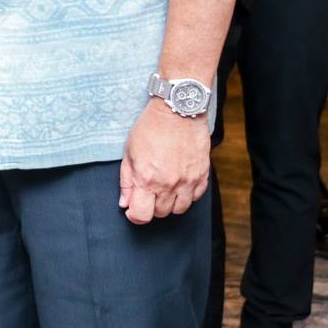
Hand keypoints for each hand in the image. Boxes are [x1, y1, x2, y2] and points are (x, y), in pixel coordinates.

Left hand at [119, 100, 210, 224]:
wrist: (177, 111)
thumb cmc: (150, 128)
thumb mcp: (129, 153)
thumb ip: (127, 181)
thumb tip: (125, 203)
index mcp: (147, 179)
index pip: (142, 215)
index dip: (135, 216)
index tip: (133, 208)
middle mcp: (169, 184)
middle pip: (161, 213)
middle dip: (151, 207)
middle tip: (148, 192)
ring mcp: (188, 181)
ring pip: (180, 209)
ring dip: (170, 203)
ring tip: (164, 189)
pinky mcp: (202, 175)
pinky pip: (196, 197)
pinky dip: (187, 195)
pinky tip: (179, 183)